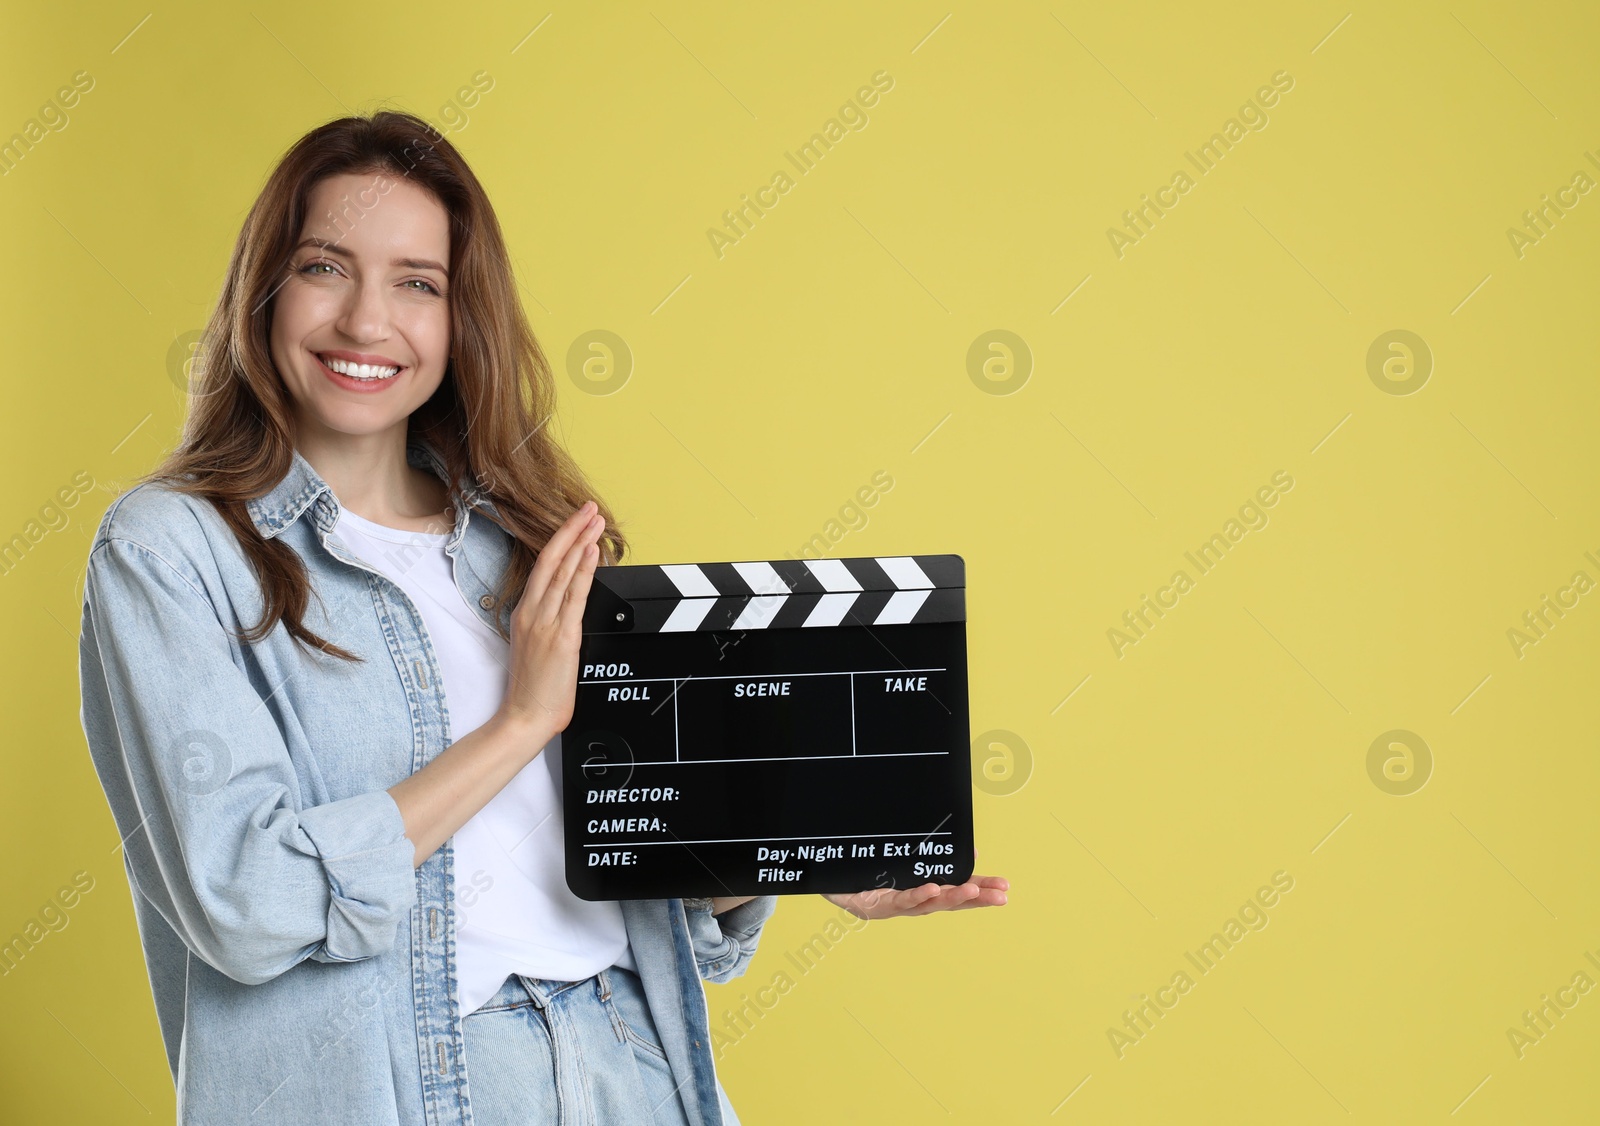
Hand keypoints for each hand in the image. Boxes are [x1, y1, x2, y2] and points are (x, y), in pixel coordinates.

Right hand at [498, 501, 604, 738]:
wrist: (525, 717)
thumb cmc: (533, 689)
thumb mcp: (536, 646)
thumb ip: (549, 622)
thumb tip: (569, 606)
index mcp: (525, 613)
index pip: (543, 566)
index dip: (561, 540)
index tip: (576, 522)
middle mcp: (532, 612)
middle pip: (552, 559)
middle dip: (572, 530)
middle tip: (589, 509)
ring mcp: (545, 623)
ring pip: (563, 572)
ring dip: (582, 543)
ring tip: (595, 522)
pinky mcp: (561, 637)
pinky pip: (575, 596)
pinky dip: (584, 571)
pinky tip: (592, 552)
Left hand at [823, 872, 1008, 918]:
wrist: (833, 882)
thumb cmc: (871, 873)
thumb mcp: (906, 860)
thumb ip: (935, 857)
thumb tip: (970, 851)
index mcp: (924, 890)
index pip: (959, 891)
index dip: (982, 890)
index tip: (1005, 888)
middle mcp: (915, 902)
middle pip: (951, 901)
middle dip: (977, 898)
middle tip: (1001, 896)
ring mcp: (898, 906)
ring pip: (930, 904)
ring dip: (953, 897)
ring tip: (973, 891)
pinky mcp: (878, 906)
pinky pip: (901, 900)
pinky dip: (918, 896)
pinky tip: (933, 889)